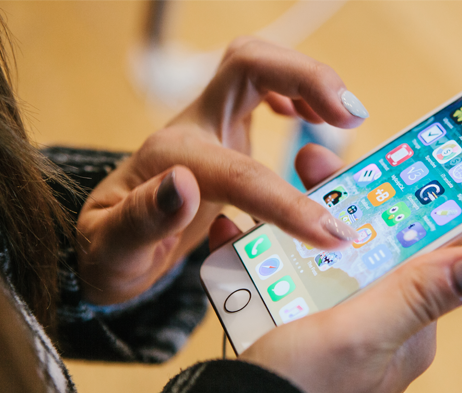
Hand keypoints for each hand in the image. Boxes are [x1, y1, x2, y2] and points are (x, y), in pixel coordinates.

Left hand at [76, 38, 367, 304]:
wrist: (106, 245)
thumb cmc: (111, 252)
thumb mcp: (113, 251)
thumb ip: (142, 221)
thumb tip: (184, 184)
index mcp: (170, 160)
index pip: (241, 172)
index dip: (289, 200)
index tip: (331, 232)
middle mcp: (192, 132)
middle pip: (247, 66)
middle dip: (305, 78)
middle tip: (350, 115)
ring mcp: (209, 129)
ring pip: (258, 69)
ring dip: (307, 81)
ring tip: (344, 116)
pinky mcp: (225, 137)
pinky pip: (263, 92)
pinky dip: (295, 93)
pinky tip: (306, 114)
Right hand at [211, 146, 461, 392]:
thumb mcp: (362, 336)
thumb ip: (416, 295)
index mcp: (405, 325)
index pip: (417, 250)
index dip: (403, 205)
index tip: (383, 164)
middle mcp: (374, 324)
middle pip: (364, 247)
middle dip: (338, 206)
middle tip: (310, 166)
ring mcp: (330, 326)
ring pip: (320, 259)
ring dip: (296, 228)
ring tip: (271, 196)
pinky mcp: (292, 329)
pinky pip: (284, 281)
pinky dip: (264, 258)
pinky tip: (241, 239)